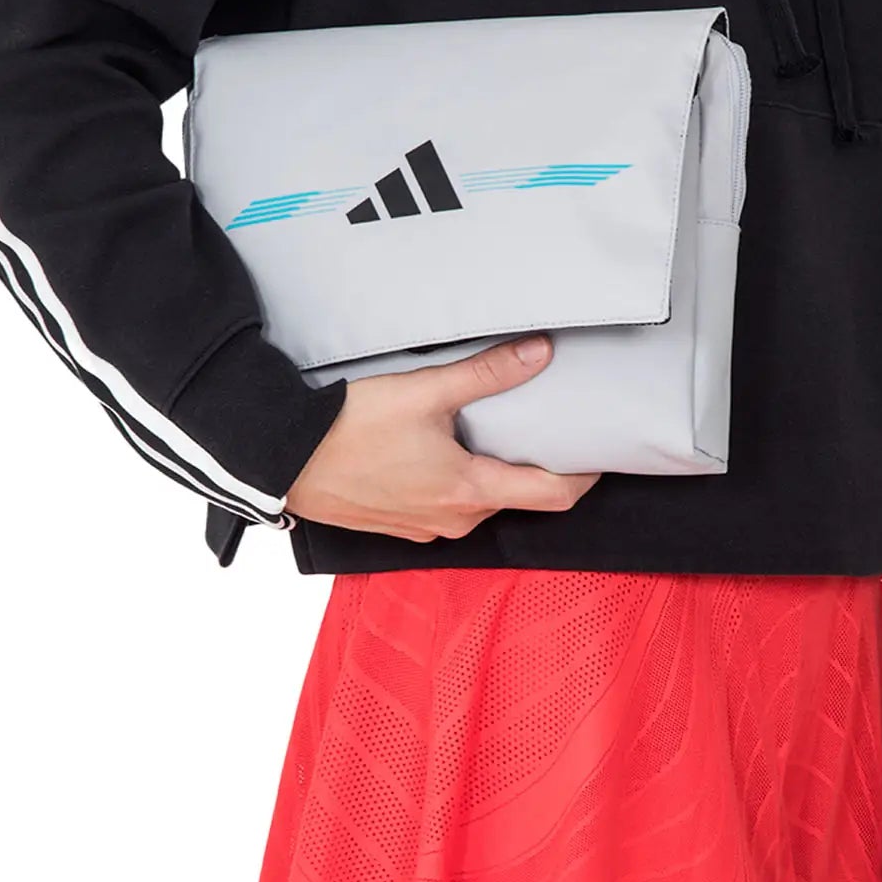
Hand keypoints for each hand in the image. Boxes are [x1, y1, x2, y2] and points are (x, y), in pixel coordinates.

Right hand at [284, 334, 600, 539]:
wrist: (281, 459)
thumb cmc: (346, 429)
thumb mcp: (424, 392)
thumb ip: (486, 373)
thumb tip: (540, 353)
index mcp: (470, 491)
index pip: (554, 495)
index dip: (585, 476)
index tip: (601, 455)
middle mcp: (455, 520)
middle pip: (515, 496)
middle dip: (530, 466)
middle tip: (541, 428)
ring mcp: (426, 529)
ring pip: (478, 502)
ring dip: (488, 473)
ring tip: (487, 433)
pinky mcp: (399, 527)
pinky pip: (444, 508)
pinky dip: (454, 483)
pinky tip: (439, 452)